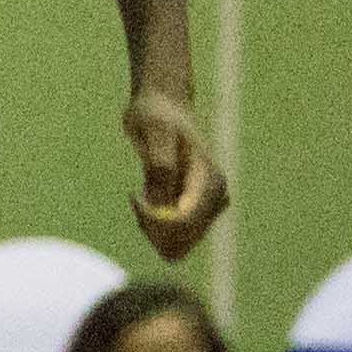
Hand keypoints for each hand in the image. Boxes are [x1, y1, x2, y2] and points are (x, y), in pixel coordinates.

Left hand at [126, 87, 227, 262]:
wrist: (163, 107)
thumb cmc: (155, 116)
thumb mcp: (152, 132)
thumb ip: (159, 165)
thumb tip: (164, 205)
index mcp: (209, 181)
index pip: (184, 223)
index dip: (153, 219)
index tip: (136, 195)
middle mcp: (215, 197)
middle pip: (181, 240)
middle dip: (152, 227)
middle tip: (139, 197)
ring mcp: (208, 207)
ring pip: (176, 244)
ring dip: (151, 227)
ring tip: (143, 195)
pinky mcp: (198, 212)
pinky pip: (173, 238)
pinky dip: (153, 227)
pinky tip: (147, 200)